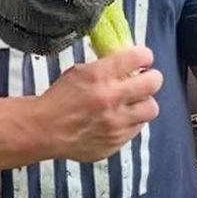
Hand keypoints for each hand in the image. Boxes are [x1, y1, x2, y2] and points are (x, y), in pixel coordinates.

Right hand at [36, 46, 161, 161]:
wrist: (44, 130)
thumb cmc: (59, 98)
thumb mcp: (79, 72)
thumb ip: (104, 68)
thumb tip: (128, 63)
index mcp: (99, 76)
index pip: (138, 57)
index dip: (144, 56)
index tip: (143, 59)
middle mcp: (110, 98)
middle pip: (153, 83)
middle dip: (152, 78)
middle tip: (147, 79)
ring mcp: (115, 123)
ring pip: (151, 109)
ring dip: (144, 103)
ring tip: (134, 103)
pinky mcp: (116, 142)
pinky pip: (136, 129)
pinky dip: (131, 122)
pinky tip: (119, 119)